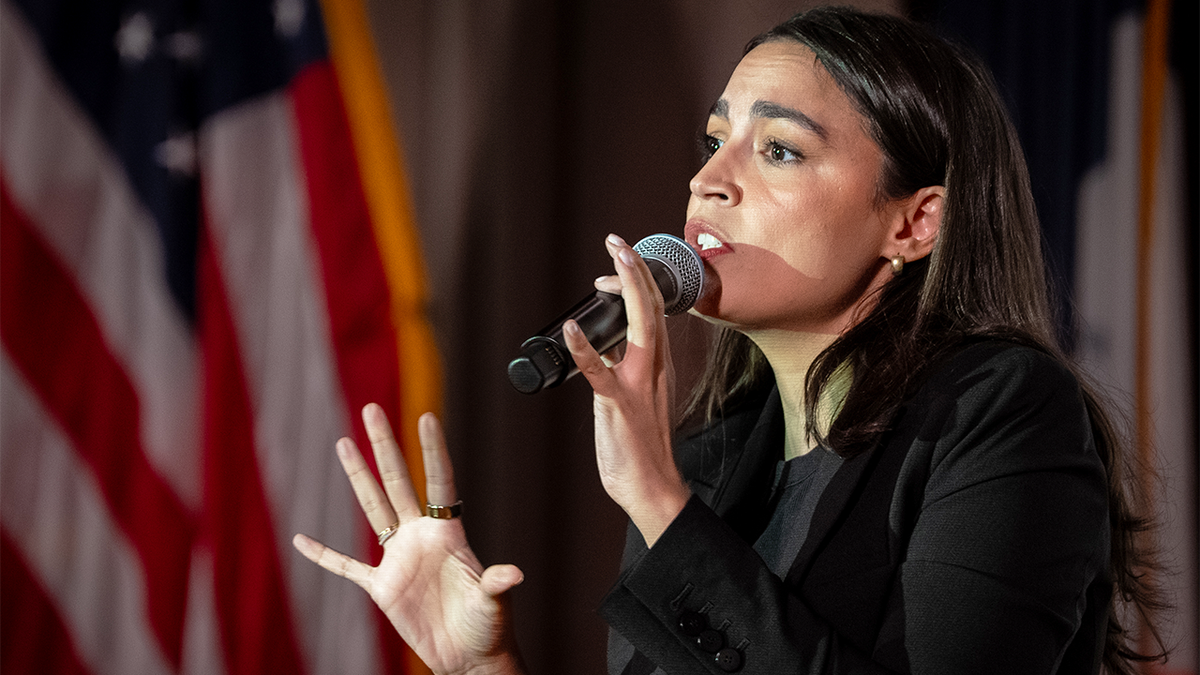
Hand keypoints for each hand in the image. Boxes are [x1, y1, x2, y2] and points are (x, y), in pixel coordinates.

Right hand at [293, 405, 525, 674]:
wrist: (469, 657)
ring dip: (358, 477)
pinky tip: (302, 539)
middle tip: (371, 409)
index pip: (440, 482)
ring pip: (373, 507)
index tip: (426, 416)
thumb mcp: (493, 602)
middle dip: (385, 446)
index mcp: (448, 533)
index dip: (433, 451)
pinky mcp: (382, 587)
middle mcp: (420, 536)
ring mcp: (398, 558)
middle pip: (398, 481)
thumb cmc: (488, 627)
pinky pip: (346, 566)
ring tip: (344, 442)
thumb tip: (512, 575)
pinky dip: (324, 554)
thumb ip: (495, 585)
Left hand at [563, 234, 690, 546]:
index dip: (637, 280)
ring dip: (626, 290)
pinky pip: (601, 372)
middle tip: (618, 240)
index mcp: (656, 364)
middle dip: (636, 270)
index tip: (619, 257)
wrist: (653, 488)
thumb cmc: (640, 445)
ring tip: (612, 260)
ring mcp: (639, 384)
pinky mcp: (620, 405)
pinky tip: (570, 329)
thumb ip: (621, 368)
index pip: (652, 311)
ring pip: (638, 327)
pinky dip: (585, 349)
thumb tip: (602, 346)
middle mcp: (654, 367)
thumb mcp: (631, 396)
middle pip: (651, 308)